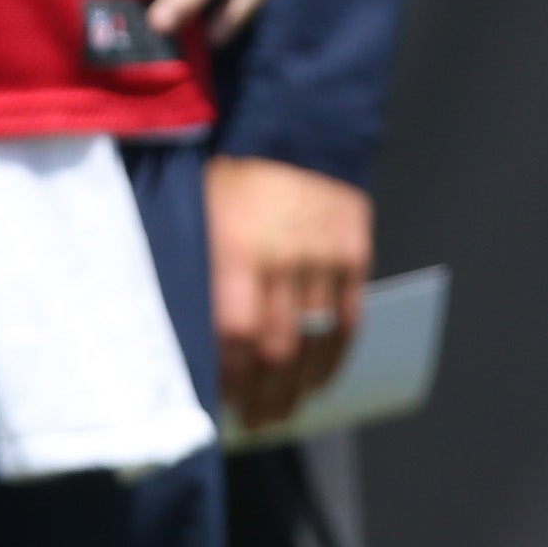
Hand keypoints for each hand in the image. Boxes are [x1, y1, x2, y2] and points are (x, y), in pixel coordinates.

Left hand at [206, 156, 371, 430]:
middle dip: (264, 396)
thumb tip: (192, 345)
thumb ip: (199, 274)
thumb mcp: (199, 213)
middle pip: (276, 348)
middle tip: (256, 422)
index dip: (229, 378)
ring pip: (314, 343)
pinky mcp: (355, 251)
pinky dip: (335, 359)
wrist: (295, 123)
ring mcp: (324, 255)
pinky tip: (319, 381)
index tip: (221, 403)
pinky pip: (349, 320)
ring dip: (299, 387)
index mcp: (233, 245)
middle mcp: (281, 254)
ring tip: (285, 413)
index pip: (233, 333)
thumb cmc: (232, 177)